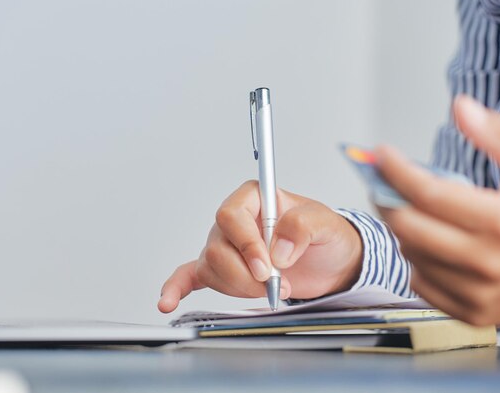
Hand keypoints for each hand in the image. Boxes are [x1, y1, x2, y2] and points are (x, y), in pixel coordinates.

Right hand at [157, 181, 362, 312]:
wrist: (330, 264)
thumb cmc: (325, 236)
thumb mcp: (325, 223)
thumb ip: (302, 227)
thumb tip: (278, 249)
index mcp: (254, 199)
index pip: (231, 215)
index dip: (245, 243)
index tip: (267, 267)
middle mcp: (236, 222)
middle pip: (217, 248)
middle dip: (245, 274)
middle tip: (276, 284)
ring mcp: (226, 247)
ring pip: (211, 268)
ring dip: (238, 287)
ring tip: (270, 291)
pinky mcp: (226, 272)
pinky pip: (190, 276)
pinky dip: (177, 287)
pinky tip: (168, 301)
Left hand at [376, 95, 499, 325]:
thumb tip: (461, 108)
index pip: (428, 193)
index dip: (397, 170)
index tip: (382, 156)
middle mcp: (487, 263)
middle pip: (408, 226)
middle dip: (387, 198)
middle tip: (385, 182)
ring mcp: (479, 293)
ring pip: (409, 254)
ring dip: (402, 228)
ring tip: (412, 209)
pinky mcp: (473, 313)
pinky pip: (421, 284)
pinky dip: (416, 260)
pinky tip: (431, 242)